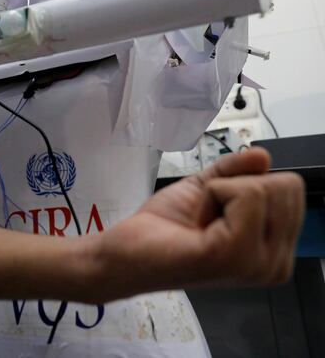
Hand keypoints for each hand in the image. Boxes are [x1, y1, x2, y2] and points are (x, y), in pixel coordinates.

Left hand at [94, 148, 304, 301]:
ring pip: (264, 188)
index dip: (248, 185)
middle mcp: (275, 263)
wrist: (126, 252)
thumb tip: (262, 155)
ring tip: (201, 220)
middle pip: (286, 186)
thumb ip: (237, 170)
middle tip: (207, 214)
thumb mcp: (206, 188)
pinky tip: (196, 223)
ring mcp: (258, 264)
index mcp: (276, 250)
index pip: (292, 189)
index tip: (217, 208)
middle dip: (237, 186)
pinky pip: (245, 195)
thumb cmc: (162, 228)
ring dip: (221, 192)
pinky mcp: (235, 255)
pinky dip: (212, 196)